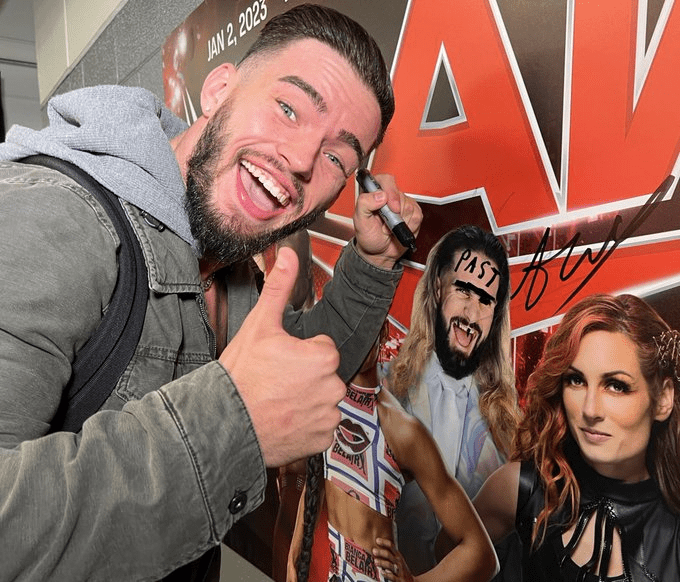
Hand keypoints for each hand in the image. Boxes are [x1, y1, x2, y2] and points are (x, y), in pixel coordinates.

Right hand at [218, 247, 344, 466]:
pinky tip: (285, 420)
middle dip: (306, 377)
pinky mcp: (322, 440)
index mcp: (323, 356)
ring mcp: (328, 416)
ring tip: (279, 402)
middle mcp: (332, 387)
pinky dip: (306, 425)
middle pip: (324, 375)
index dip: (300, 353)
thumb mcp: (259, 325)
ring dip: (307, 401)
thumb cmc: (242, 377)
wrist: (225, 424)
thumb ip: (279, 288)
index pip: (323, 349)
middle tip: (277, 382)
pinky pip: (321, 427)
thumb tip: (287, 254)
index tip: (281, 361)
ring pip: (323, 401)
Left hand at [354, 173, 421, 269]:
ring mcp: (402, 203)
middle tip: (385, 223)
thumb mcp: (360, 221)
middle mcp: (389, 195)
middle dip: (394, 213)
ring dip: (399, 222)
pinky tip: (398, 229)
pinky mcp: (414, 212)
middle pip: (399, 195)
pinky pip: (417, 216)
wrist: (379, 252)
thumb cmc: (368, 236)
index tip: (391, 206)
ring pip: (409, 207)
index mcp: (374, 192)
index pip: (385, 180)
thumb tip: (380, 195)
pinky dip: (409, 226)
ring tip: (389, 228)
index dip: (390, 191)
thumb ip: (364, 203)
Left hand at [372, 538, 413, 581]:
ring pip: (390, 565)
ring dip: (382, 562)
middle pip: (389, 555)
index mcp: (398, 556)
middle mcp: (398, 562)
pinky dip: (387, 574)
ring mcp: (399, 571)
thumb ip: (390, 554)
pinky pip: (392, 577)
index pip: (392, 546)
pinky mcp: (398, 579)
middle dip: (381, 552)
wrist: (411, 581)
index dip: (384, 542)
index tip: (377, 540)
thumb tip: (379, 547)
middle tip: (373, 551)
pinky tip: (382, 572)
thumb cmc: (402, 570)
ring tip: (375, 561)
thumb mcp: (398, 560)